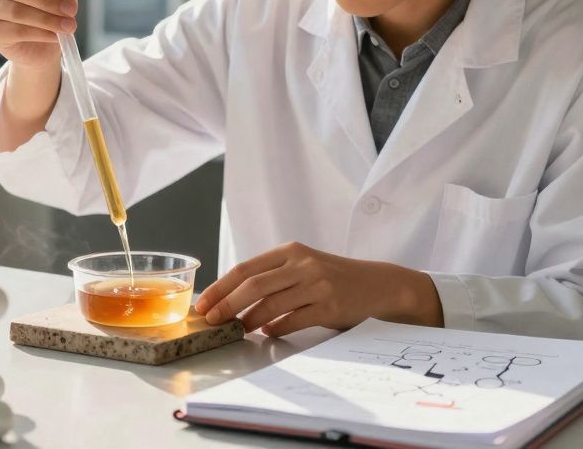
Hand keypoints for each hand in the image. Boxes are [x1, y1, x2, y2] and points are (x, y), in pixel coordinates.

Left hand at [193, 242, 444, 336]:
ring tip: (238, 329)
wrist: (378, 284)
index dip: (221, 287)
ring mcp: (317, 284)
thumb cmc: (333, 277)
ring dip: (249, 320)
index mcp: (290, 251)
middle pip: (253, 285)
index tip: (204, 303)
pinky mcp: (330, 305)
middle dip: (227, 305)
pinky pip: (294, 320)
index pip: (246, 268)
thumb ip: (273, 276)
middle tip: (212, 320)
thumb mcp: (303, 266)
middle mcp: (302, 264)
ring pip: (271, 304)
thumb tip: (230, 298)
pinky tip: (268, 332)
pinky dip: (277, 328)